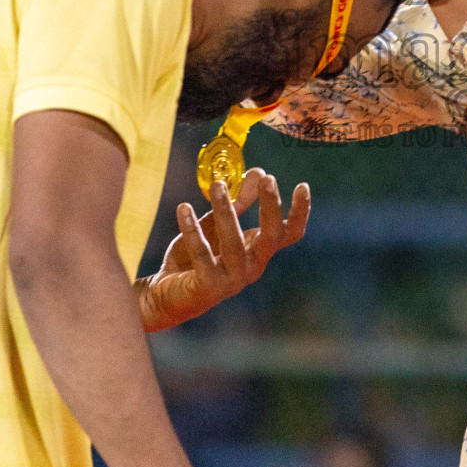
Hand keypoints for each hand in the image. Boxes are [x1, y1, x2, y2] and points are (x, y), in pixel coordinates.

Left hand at [135, 168, 309, 331]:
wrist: (165, 295)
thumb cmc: (195, 258)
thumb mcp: (218, 223)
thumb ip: (239, 201)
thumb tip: (258, 171)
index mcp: (258, 251)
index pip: (288, 234)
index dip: (300, 212)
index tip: (302, 186)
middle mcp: (251, 267)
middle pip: (271, 237)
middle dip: (270, 207)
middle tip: (267, 178)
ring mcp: (232, 280)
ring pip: (233, 242)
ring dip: (226, 210)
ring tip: (217, 185)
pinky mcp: (208, 287)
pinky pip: (201, 254)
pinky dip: (192, 229)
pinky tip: (183, 208)